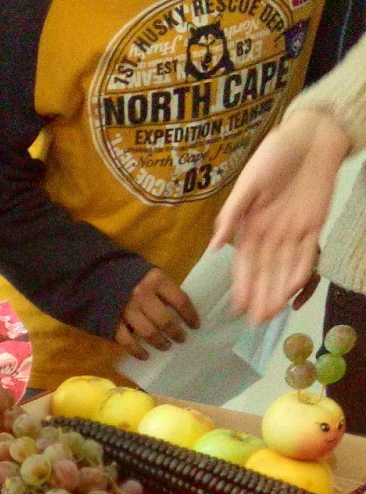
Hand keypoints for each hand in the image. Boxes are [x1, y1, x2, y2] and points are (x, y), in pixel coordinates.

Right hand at [115, 268, 200, 359]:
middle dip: (176, 332)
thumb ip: (160, 287)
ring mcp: (126, 310)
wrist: (91, 274)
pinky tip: (145, 356)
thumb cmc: (124, 272)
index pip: (180, 301)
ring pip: (148, 332)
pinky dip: (137, 351)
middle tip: (181, 339)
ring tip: (166, 346)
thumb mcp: (147, 272)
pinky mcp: (111, 322)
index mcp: (155, 280)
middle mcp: (142, 295)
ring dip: (160, 342)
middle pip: (165, 320)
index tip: (195, 326)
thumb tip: (176, 309)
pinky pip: (127, 341)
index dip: (190, 315)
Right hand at [212, 110, 351, 322]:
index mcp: (249, 226)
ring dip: (278, 292)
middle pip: (264, 271)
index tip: (238, 307)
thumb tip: (214, 248)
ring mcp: (292, 231)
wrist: (310, 136)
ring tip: (272, 315)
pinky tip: (293, 291)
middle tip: (256, 321)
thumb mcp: (247, 183)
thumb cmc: (273, 155)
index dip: (242, 285)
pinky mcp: (314, 225)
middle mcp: (269, 233)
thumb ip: (231, 216)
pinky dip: (300, 273)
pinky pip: (308, 254)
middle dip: (260, 296)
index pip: (244, 263)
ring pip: (284, 268)